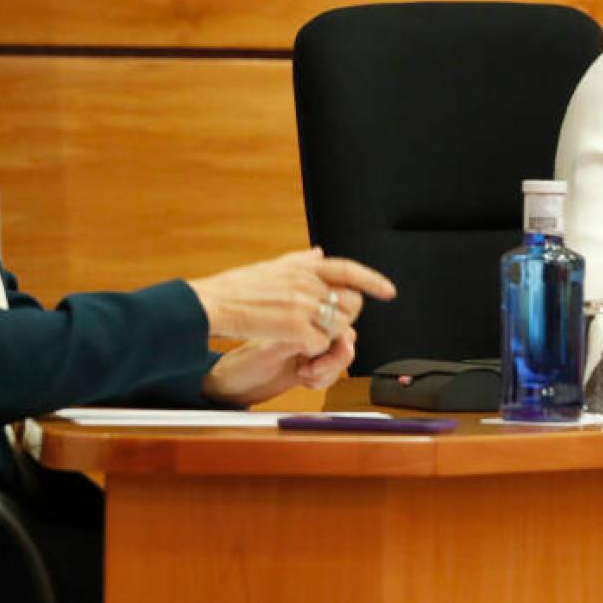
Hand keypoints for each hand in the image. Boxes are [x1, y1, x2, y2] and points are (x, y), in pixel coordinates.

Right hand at [187, 248, 395, 356]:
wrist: (212, 304)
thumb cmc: (236, 289)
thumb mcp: (271, 267)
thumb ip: (300, 261)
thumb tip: (319, 252)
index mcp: (303, 267)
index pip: (348, 269)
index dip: (371, 280)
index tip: (389, 291)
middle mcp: (308, 282)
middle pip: (349, 304)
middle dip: (342, 318)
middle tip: (320, 327)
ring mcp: (304, 304)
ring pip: (338, 327)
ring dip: (325, 337)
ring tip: (299, 335)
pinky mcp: (296, 327)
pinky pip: (320, 345)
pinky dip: (309, 350)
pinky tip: (290, 345)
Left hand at [201, 329, 357, 406]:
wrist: (233, 386)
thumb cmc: (242, 363)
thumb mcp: (271, 348)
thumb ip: (300, 339)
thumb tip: (324, 333)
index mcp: (297, 314)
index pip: (334, 314)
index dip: (337, 331)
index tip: (324, 346)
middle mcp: (306, 327)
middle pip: (344, 334)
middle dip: (336, 354)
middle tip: (315, 366)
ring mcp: (310, 347)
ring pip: (341, 354)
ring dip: (330, 368)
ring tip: (307, 374)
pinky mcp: (311, 365)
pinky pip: (333, 371)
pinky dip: (324, 378)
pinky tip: (306, 380)